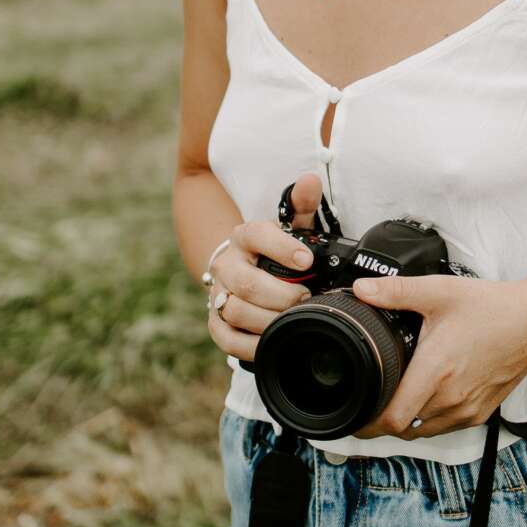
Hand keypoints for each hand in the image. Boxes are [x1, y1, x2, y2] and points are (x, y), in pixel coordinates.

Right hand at [207, 172, 325, 363]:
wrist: (242, 268)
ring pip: (236, 311)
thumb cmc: (275, 250)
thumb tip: (310, 180)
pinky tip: (274, 341)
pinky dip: (251, 345)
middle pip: (246, 282)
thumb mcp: (290, 226)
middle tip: (306, 299)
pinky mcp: (215, 321)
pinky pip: (227, 339)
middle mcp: (226, 264)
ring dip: (269, 320)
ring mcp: (218, 293)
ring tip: (295, 320)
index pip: (257, 235)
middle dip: (281, 295)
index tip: (307, 261)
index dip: (282, 248)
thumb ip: (302, 205)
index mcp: (244, 236)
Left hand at [346, 271, 526, 440]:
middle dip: (381, 421)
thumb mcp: (439, 291)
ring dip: (405, 422)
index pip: (392, 419)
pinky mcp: (481, 412)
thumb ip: (395, 291)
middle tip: (368, 402)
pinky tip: (424, 398)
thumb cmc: (491, 307)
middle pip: (402, 428)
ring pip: (423, 431)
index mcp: (435, 371)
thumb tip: (360, 289)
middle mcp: (451, 398)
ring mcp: (468, 409)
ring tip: (393, 400)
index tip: (354, 415)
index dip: (367, 424)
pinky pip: (445, 428)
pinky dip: (428, 420)